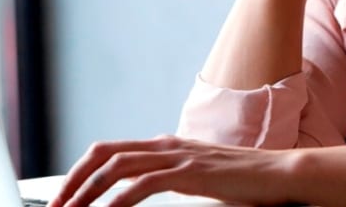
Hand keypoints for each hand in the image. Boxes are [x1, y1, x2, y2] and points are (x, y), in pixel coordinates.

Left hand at [48, 135, 296, 206]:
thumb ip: (171, 180)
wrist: (281, 175)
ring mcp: (178, 155)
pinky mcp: (191, 172)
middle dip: (73, 180)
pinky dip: (118, 200)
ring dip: (86, 191)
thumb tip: (141, 192)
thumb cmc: (244, 183)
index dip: (81, 172)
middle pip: (104, 154)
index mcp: (165, 145)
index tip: (63, 198)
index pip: (111, 151)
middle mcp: (166, 144)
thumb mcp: (198, 181)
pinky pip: (144, 184)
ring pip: (116, 166)